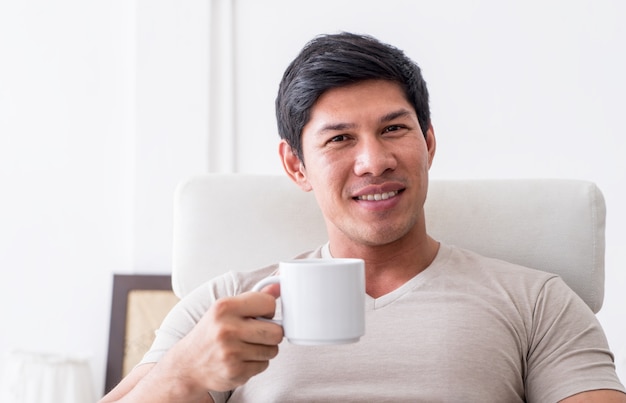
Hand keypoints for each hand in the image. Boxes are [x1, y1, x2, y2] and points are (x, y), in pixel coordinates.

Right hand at [154, 285, 283, 393]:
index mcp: (224, 307)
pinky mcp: (235, 371)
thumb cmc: (210, 334)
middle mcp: (227, 329)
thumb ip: (254, 298)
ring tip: (247, 347)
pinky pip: (264, 365)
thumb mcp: (225, 310)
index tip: (261, 315)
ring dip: (264, 350)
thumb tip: (279, 285)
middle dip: (272, 333)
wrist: (188, 365)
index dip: (269, 310)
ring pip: (273, 350)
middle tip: (258, 334)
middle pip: (276, 332)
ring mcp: (231, 352)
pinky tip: (242, 359)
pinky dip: (257, 363)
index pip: (269, 303)